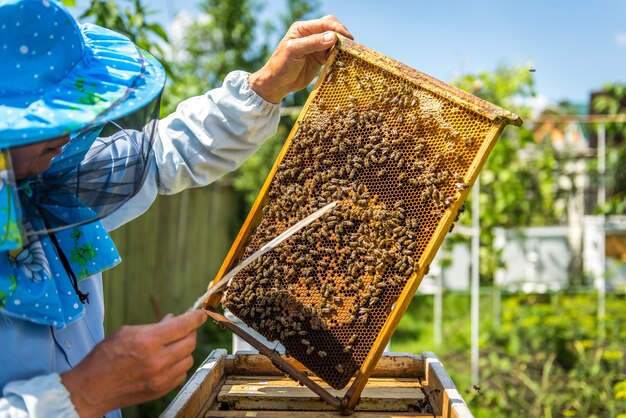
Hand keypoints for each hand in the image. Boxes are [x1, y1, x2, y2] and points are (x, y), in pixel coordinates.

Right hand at [60, 310, 207, 417]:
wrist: (91, 389)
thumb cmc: (105, 357)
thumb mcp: (127, 332)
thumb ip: (153, 326)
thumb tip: (173, 320)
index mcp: (148, 341)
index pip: (182, 326)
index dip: (196, 318)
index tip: (202, 314)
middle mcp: (158, 361)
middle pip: (190, 342)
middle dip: (190, 332)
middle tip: (184, 328)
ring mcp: (161, 378)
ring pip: (189, 359)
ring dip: (184, 349)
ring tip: (172, 345)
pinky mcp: (161, 390)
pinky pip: (181, 374)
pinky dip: (179, 365)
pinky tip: (169, 360)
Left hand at [249, 15, 352, 103]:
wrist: (277, 84)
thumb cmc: (281, 65)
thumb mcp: (294, 51)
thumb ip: (313, 43)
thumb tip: (333, 37)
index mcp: (302, 29)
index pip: (324, 24)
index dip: (337, 29)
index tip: (347, 38)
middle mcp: (310, 35)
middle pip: (331, 28)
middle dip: (341, 34)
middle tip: (350, 45)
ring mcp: (316, 47)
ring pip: (334, 41)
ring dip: (341, 46)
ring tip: (348, 53)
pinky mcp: (319, 58)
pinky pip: (333, 53)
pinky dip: (339, 55)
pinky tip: (342, 60)